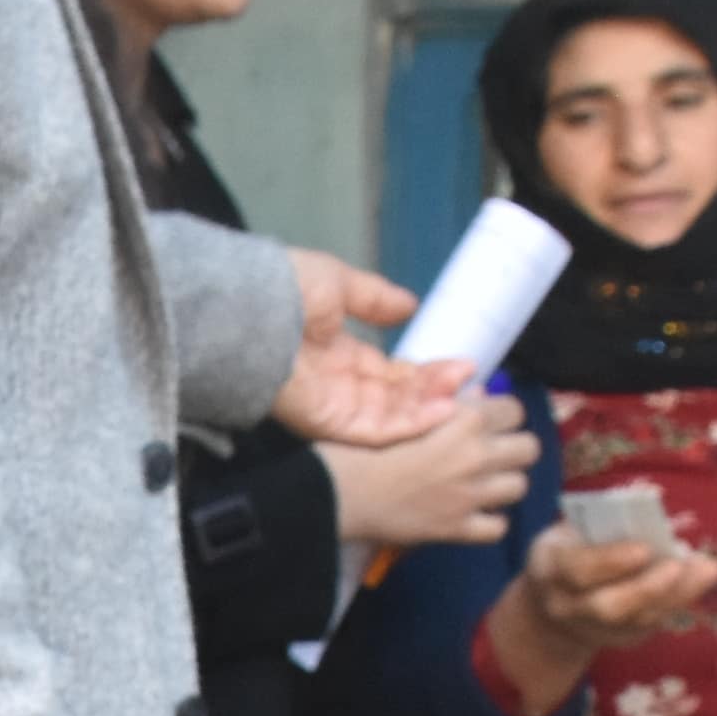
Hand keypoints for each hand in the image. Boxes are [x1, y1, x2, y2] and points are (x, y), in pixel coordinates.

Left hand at [270, 248, 469, 449]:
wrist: (249, 306)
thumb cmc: (285, 288)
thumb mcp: (339, 284)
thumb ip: (375, 299)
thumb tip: (410, 305)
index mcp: (340, 356)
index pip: (392, 375)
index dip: (427, 373)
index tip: (461, 365)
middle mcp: (338, 386)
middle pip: (397, 399)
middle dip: (434, 391)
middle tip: (468, 379)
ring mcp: (332, 406)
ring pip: (391, 419)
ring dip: (428, 409)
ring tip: (461, 396)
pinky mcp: (326, 421)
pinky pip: (374, 431)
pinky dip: (409, 424)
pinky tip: (439, 410)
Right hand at [318, 389, 529, 548]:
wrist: (341, 493)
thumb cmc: (364, 446)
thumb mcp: (406, 413)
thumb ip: (449, 404)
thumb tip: (480, 395)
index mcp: (465, 421)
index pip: (514, 409)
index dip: (503, 414)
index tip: (488, 421)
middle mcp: (477, 456)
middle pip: (529, 448)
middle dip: (513, 448)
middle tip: (491, 453)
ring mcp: (471, 496)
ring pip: (520, 486)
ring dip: (504, 484)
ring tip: (483, 483)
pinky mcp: (459, 529)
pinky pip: (499, 527)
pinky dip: (489, 521)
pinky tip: (474, 513)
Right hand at [479, 513, 716, 709]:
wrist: (553, 603)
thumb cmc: (571, 551)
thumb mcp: (573, 530)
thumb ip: (605, 521)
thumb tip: (648, 497)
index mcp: (549, 568)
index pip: (578, 570)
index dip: (611, 561)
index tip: (644, 549)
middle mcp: (567, 606)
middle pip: (608, 607)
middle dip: (647, 588)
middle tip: (679, 566)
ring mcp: (593, 630)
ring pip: (637, 620)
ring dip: (676, 595)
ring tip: (708, 570)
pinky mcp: (619, 640)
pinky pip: (653, 624)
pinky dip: (679, 601)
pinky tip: (701, 580)